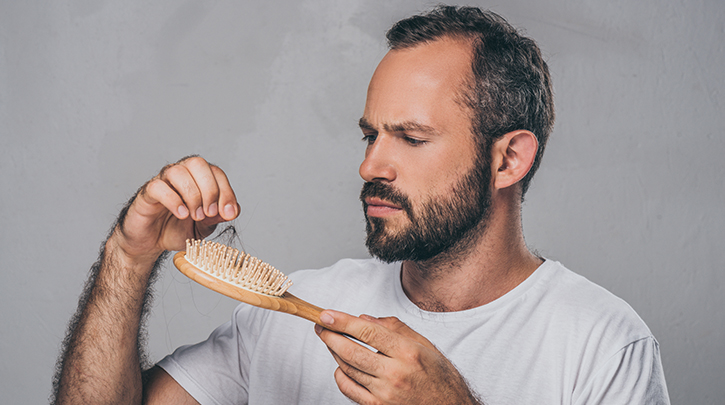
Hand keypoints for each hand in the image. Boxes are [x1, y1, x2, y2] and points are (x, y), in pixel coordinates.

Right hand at [112, 156, 239, 264]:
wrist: (150, 243)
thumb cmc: (176, 229)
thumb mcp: (204, 227)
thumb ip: (217, 217)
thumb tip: (233, 210)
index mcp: (197, 179)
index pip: (216, 172)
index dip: (226, 191)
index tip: (228, 213)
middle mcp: (181, 175)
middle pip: (197, 163)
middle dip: (209, 189)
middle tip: (209, 213)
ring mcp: (163, 182)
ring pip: (178, 171)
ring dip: (192, 195)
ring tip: (195, 216)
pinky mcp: (147, 193)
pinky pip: (158, 186)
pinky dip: (173, 200)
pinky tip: (181, 214)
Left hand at [315, 310, 480, 404]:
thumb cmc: (439, 376)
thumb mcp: (424, 344)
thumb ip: (394, 327)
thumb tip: (364, 319)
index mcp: (407, 352)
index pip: (366, 331)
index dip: (342, 321)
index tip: (326, 315)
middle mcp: (394, 373)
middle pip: (351, 351)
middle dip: (330, 336)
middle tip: (321, 326)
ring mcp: (384, 393)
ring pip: (347, 368)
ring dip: (334, 352)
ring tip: (331, 341)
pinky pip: (348, 388)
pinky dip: (340, 375)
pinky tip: (341, 366)